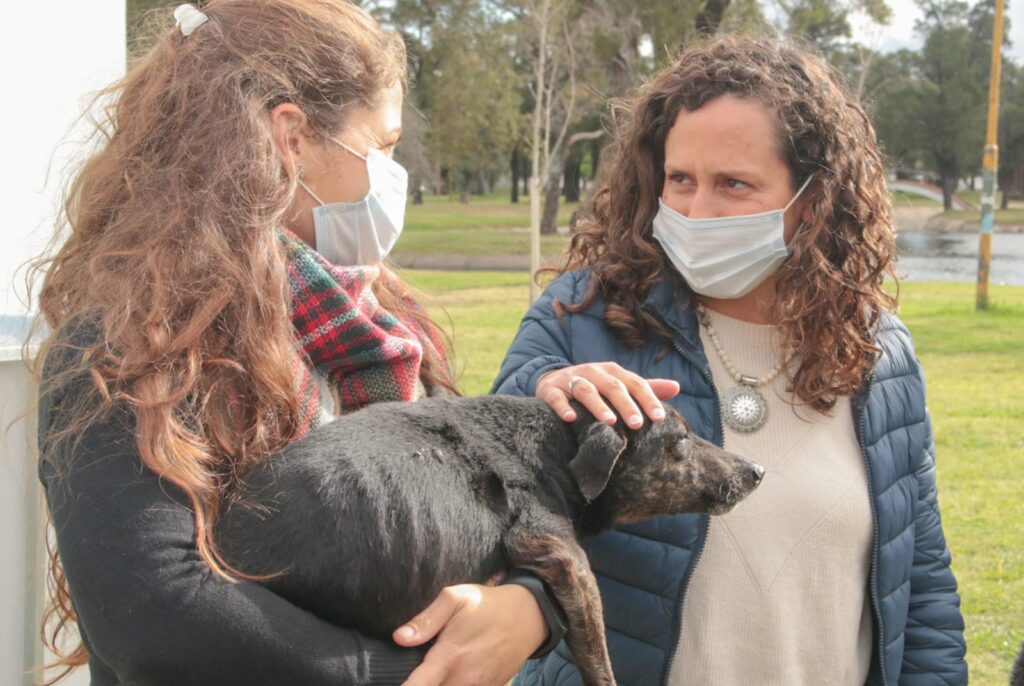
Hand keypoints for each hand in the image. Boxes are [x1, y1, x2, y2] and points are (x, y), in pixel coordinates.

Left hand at [395, 583, 546, 685]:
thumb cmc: (488, 604)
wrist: (529, 616)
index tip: (391, 683)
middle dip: (420, 685)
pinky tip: (449, 675)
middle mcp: (465, 679)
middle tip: (416, 672)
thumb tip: (399, 638)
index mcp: (450, 656)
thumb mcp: (456, 598)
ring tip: (432, 673)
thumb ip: (426, 619)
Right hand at [537, 363, 679, 428]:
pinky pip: (557, 398)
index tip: (660, 418)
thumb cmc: (593, 387)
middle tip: (637, 424)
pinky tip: (571, 418)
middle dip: (626, 405)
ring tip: (609, 422)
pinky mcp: (550, 390)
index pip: (634, 383)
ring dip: (598, 405)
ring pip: (586, 390)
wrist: (552, 383)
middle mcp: (593, 372)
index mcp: (612, 371)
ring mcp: (571, 379)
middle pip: (612, 386)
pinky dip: (563, 407)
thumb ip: (645, 388)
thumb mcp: (617, 385)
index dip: (648, 399)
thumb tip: (677, 387)